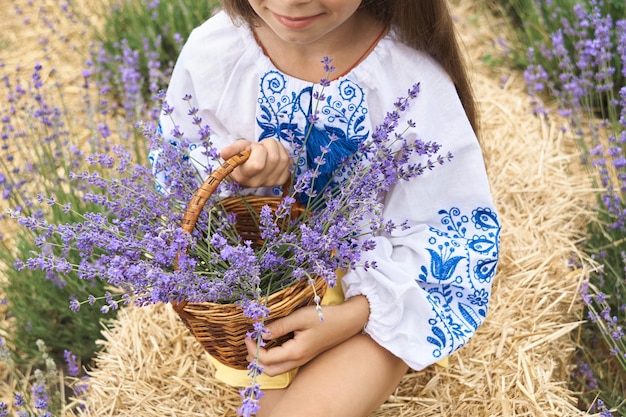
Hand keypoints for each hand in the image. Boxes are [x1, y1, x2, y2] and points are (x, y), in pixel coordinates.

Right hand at [220, 139, 290, 187]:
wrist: (249, 168)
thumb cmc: (242, 158)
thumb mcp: (235, 151)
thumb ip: (232, 150)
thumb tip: (224, 153)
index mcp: (244, 176)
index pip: (258, 165)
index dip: (258, 150)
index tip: (252, 147)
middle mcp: (258, 183)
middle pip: (274, 158)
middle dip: (269, 145)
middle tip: (262, 145)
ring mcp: (271, 183)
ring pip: (284, 159)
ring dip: (278, 147)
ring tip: (268, 148)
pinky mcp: (281, 181)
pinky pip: (289, 164)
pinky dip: (284, 154)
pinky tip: (276, 154)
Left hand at [245, 295, 369, 376]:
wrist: (348, 321)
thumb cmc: (325, 317)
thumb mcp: (300, 317)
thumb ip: (279, 326)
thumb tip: (260, 333)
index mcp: (295, 352)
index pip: (266, 359)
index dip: (252, 348)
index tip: (249, 333)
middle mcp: (297, 360)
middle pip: (269, 370)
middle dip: (255, 359)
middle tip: (249, 342)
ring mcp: (302, 359)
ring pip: (277, 369)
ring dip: (263, 360)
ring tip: (257, 343)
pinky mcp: (304, 354)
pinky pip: (284, 362)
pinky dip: (273, 357)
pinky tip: (271, 342)